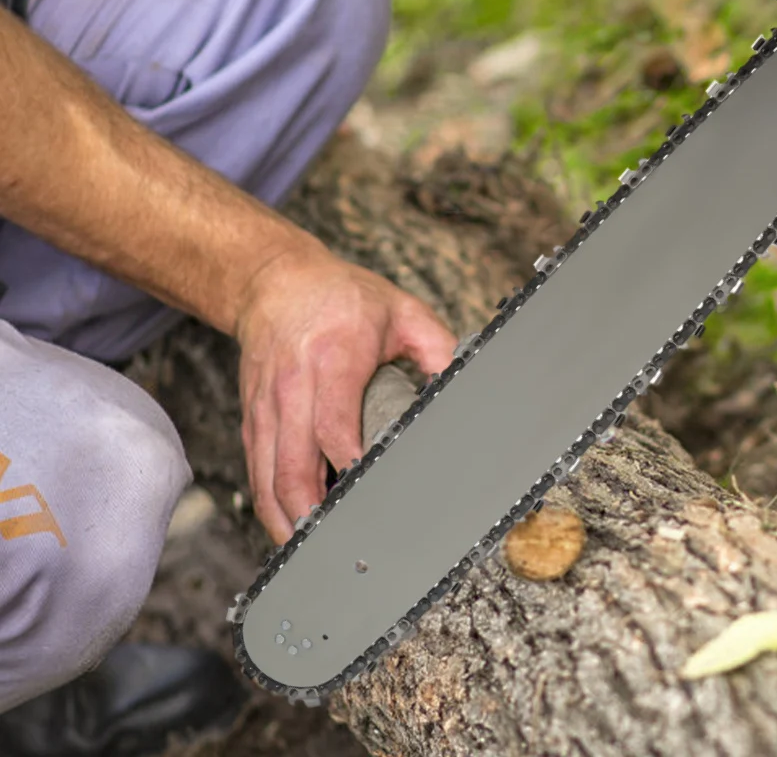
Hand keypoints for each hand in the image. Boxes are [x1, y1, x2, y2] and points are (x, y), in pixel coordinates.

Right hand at [235, 242, 457, 543]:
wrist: (275, 283)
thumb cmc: (342, 297)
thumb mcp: (401, 310)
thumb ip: (437, 347)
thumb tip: (466, 384)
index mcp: (335, 358)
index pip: (334, 424)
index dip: (349, 464)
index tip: (369, 494)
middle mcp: (294, 387)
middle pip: (294, 465)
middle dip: (311, 512)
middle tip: (339, 545)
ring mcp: (267, 407)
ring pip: (268, 478)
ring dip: (288, 520)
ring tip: (315, 550)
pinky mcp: (253, 419)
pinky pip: (258, 472)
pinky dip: (273, 505)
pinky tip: (294, 525)